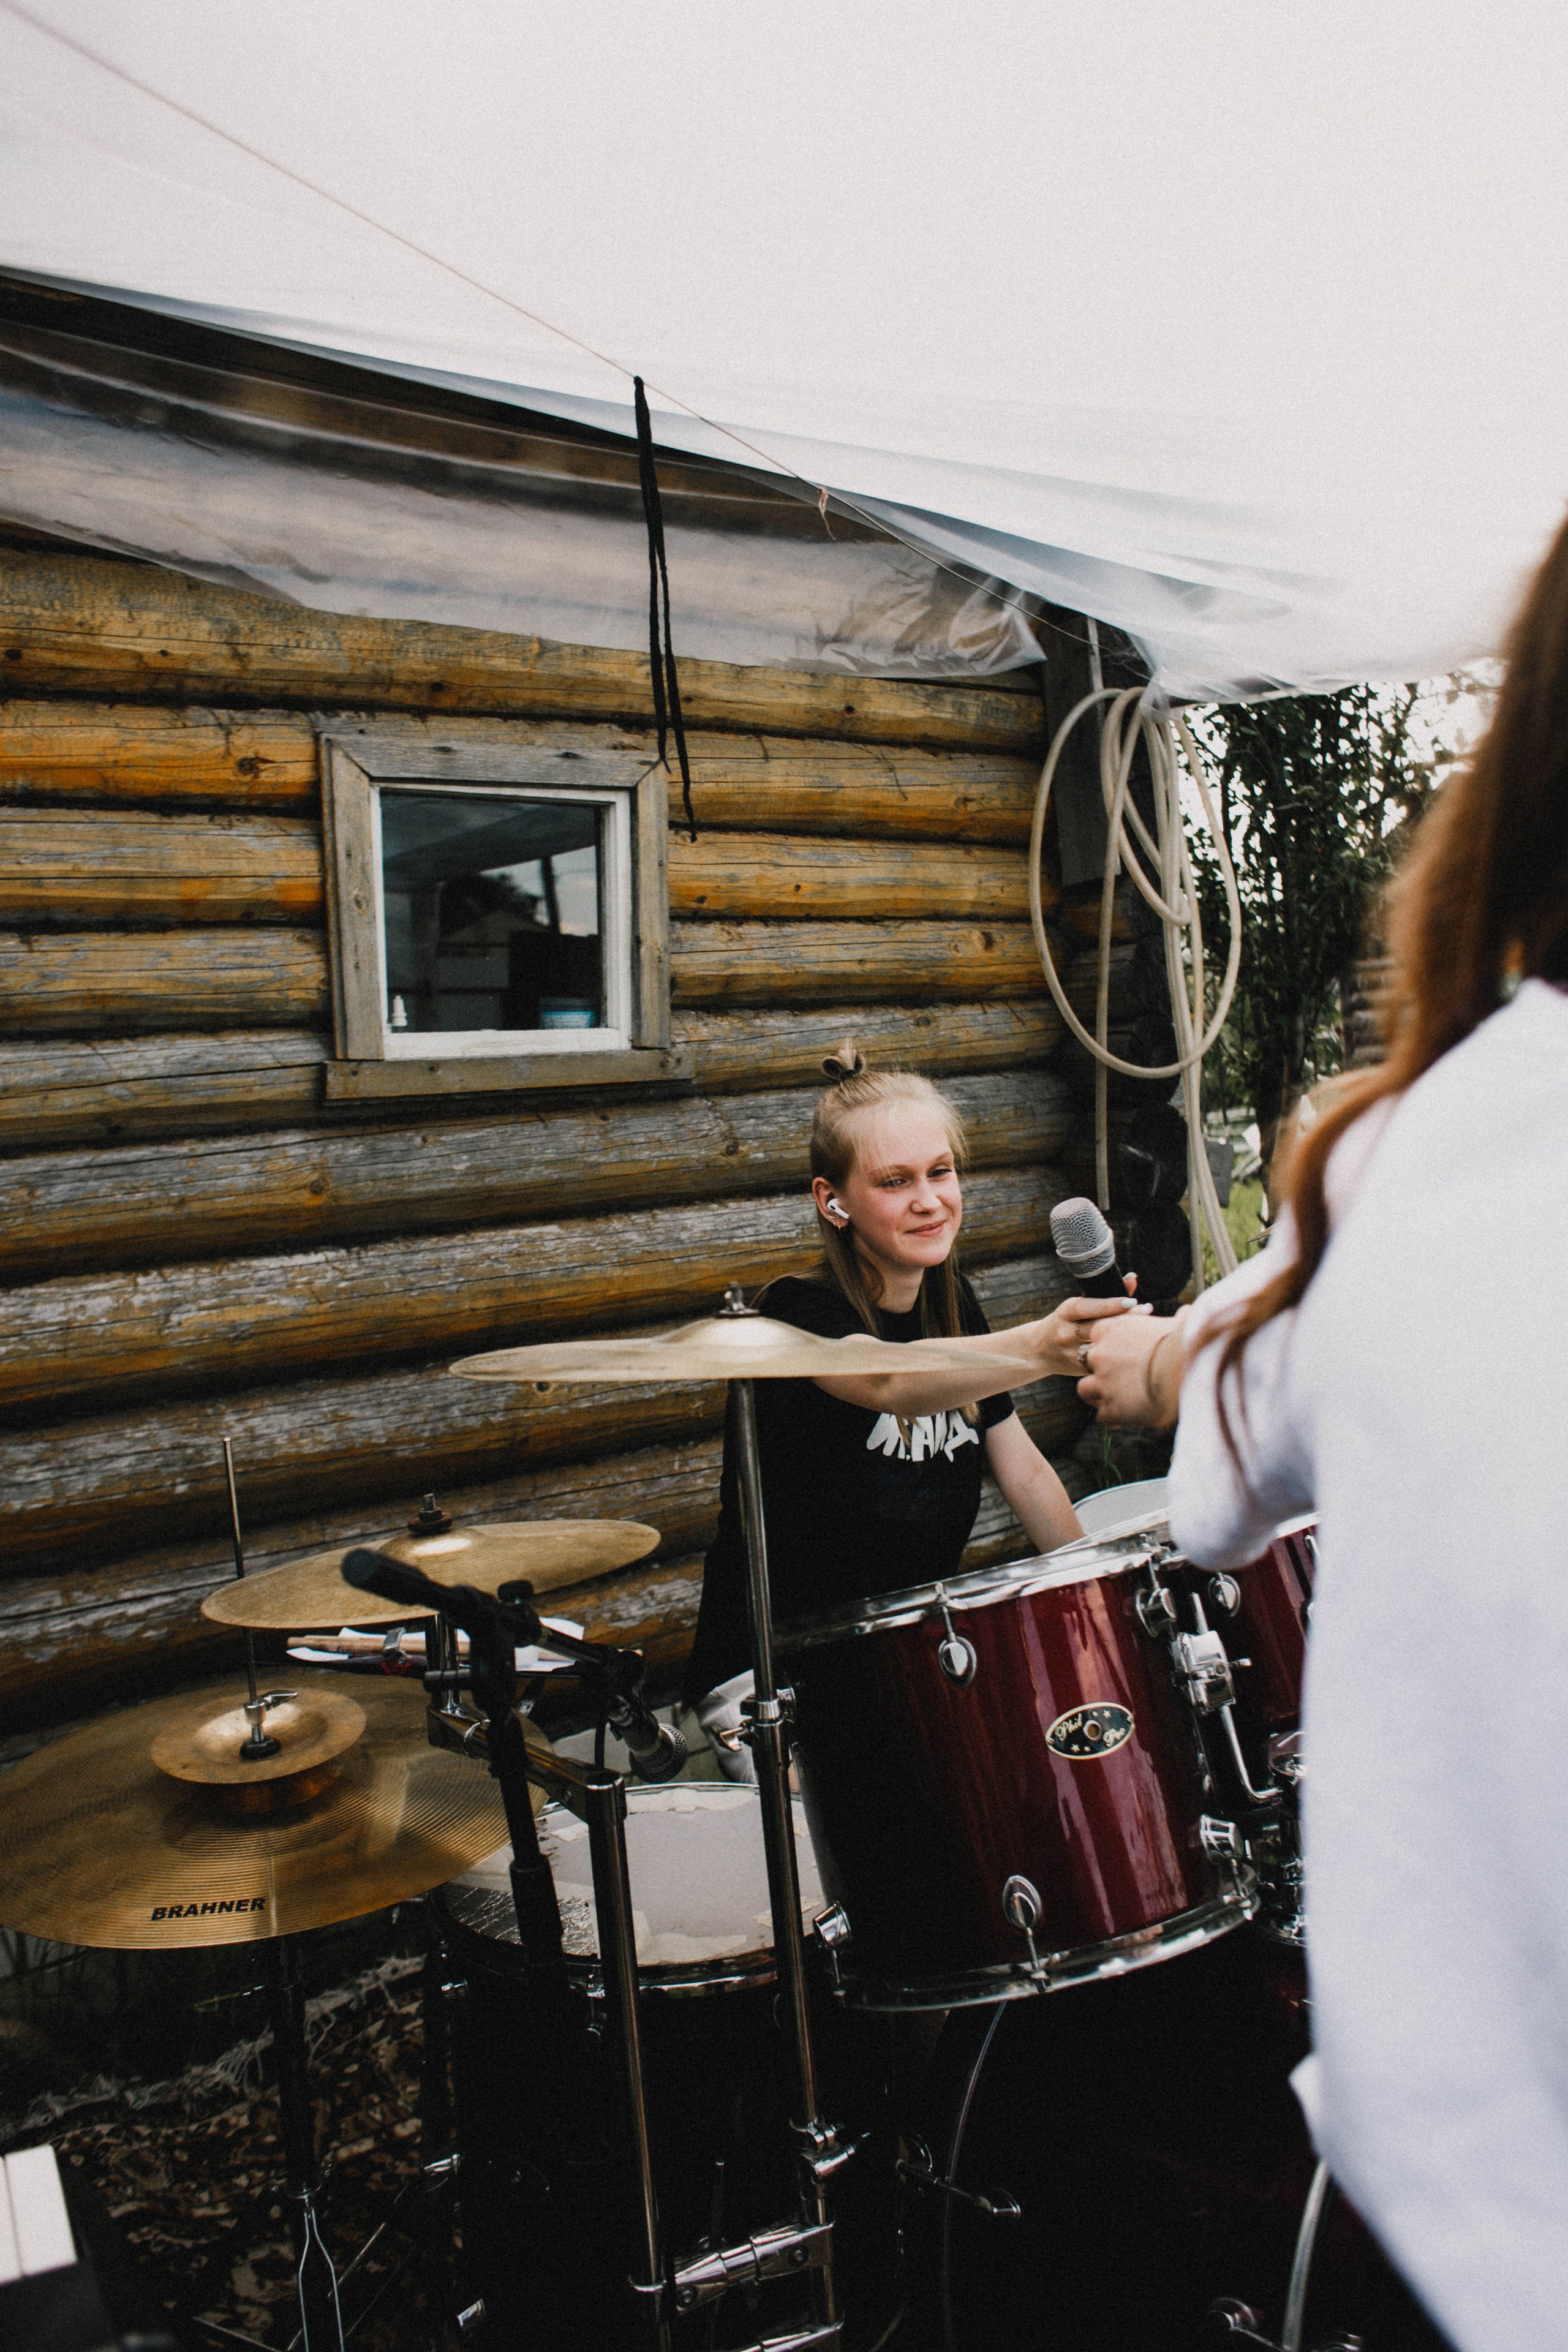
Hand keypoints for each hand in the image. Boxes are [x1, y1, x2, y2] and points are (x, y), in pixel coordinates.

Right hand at [1028, 1283, 1141, 1380]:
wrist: (1038, 1351)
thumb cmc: (1065, 1323)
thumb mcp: (1077, 1307)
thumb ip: (1104, 1295)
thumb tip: (1132, 1278)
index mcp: (1065, 1313)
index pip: (1087, 1307)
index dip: (1109, 1305)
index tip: (1131, 1300)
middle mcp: (1066, 1333)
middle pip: (1098, 1327)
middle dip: (1124, 1319)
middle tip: (1147, 1310)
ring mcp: (1071, 1352)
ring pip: (1101, 1346)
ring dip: (1125, 1338)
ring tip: (1147, 1328)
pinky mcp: (1079, 1368)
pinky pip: (1103, 1363)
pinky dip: (1120, 1355)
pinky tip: (1136, 1349)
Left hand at [1077, 1310, 1183, 1429]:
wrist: (1182, 1369)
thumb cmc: (1183, 1342)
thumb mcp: (1178, 1323)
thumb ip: (1177, 1318)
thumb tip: (1187, 1312)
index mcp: (1111, 1329)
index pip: (1097, 1335)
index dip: (1108, 1345)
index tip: (1122, 1353)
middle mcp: (1100, 1354)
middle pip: (1088, 1362)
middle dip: (1101, 1370)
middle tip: (1121, 1377)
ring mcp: (1102, 1382)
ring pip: (1086, 1389)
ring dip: (1099, 1394)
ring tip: (1118, 1398)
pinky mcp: (1110, 1408)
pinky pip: (1102, 1415)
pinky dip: (1113, 1417)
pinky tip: (1128, 1417)